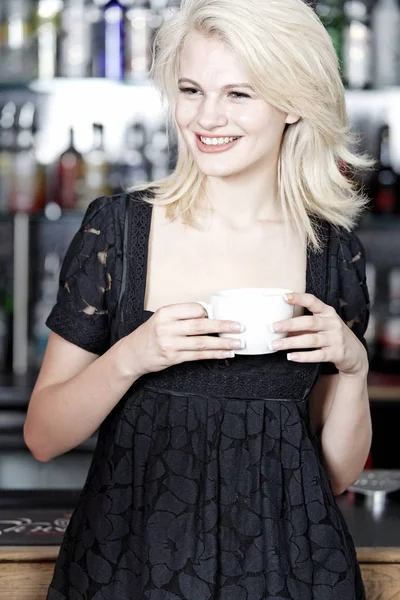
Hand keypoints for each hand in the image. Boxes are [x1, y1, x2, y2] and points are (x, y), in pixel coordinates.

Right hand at [122, 302, 244, 376]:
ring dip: (223, 343)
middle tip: (240, 327)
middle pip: (201, 325)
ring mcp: (169, 344)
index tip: (218, 315)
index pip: (193, 309)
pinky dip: (214, 354)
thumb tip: (209, 315)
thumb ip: (182, 316)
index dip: (208, 312)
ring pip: (202, 343)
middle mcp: (166, 327)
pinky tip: (226, 353)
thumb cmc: (150, 334)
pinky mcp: (173, 358)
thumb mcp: (161, 318)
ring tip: (238, 343)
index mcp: (165, 313)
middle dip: (223, 326)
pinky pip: (198, 356)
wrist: (131, 354)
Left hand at [270, 292, 367, 375]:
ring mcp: (336, 339)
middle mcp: (333, 323)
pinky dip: (304, 356)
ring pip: (311, 339)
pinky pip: (318, 355)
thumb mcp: (322, 325)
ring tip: (275, 345)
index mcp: (328, 312)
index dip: (299, 298)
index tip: (284, 297)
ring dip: (291, 342)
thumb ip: (304, 324)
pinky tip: (291, 357)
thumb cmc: (332, 336)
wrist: (356, 355)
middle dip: (289, 324)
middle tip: (272, 327)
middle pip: (309, 322)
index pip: (313, 301)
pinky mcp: (337, 353)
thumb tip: (278, 326)